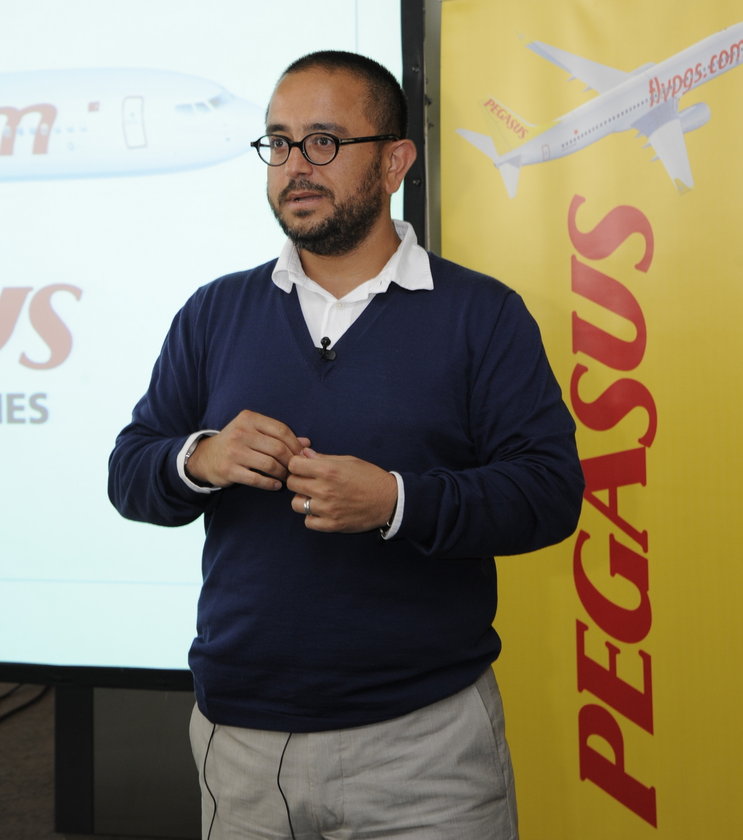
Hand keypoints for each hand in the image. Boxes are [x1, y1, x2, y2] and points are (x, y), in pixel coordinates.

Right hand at [186, 410, 309, 489]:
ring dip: (283, 473)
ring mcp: (234, 451)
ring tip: (286, 477)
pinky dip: (270, 484)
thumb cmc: (237, 443)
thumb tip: (307, 444)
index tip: (302, 456)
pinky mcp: (229, 469)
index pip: (281, 430)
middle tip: (296, 469)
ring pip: (270, 464)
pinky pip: (257, 479)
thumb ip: (279, 435)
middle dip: (291, 461)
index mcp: (249, 419)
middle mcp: (241, 432)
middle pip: (278, 448)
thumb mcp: (254, 432)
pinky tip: (276, 485)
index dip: (295, 444)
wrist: (206, 457)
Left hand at [287, 448, 396, 532]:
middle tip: (310, 481)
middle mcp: (324, 489)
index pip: (293, 465)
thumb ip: (323, 458)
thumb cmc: (370, 477)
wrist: (390, 500)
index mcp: (328, 470)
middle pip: (292, 483)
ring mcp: (327, 509)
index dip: (296, 464)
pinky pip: (308, 522)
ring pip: (296, 504)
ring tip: (316, 497)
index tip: (303, 467)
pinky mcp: (331, 525)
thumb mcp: (348, 460)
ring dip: (303, 499)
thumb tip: (304, 454)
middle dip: (298, 479)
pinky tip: (322, 510)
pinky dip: (312, 516)